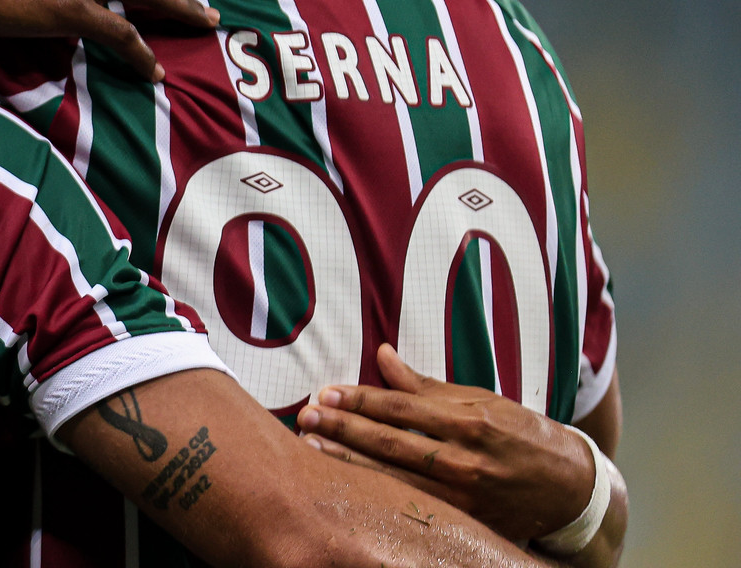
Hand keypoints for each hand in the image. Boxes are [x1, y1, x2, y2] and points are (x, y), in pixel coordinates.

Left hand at [297, 343, 595, 541]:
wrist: (574, 490)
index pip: (403, 407)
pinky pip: (412, 506)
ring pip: (395, 478)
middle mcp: (467, 459)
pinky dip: (377, 494)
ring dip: (349, 462)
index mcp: (472, 421)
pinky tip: (347, 485)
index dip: (361, 399)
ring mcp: (466, 496)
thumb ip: (426, 386)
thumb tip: (383, 356)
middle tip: (305, 416)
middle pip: (392, 443)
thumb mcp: (482, 402)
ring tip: (312, 447)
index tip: (326, 391)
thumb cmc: (524, 436)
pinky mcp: (466, 523)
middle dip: (344, 428)